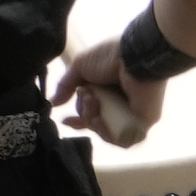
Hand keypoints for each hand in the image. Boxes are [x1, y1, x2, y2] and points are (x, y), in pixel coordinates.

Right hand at [49, 36, 166, 145]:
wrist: (133, 57)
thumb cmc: (110, 57)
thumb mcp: (80, 66)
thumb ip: (66, 85)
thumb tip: (53, 103)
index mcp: (108, 91)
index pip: (92, 112)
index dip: (78, 118)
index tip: (65, 120)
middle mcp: (120, 104)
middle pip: (95, 122)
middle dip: (84, 113)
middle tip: (86, 97)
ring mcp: (132, 115)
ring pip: (106, 131)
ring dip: (92, 120)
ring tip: (93, 103)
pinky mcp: (142, 123)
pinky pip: (122, 139)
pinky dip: (106, 133)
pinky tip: (99, 120)